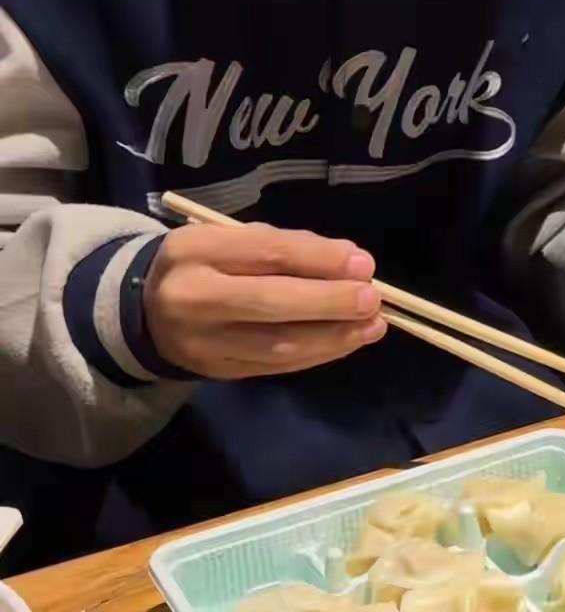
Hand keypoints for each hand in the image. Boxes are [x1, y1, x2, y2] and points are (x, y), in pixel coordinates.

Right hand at [144, 223, 385, 378]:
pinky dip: (316, 355)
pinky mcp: (216, 372)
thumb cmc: (204, 263)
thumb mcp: (229, 239)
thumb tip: (348, 262)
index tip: (362, 263)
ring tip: (372, 326)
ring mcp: (201, 343)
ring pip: (276, 345)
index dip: (319, 258)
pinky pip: (274, 367)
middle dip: (329, 302)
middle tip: (372, 299)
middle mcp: (192, 298)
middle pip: (270, 303)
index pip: (265, 252)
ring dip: (332, 336)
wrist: (144, 311)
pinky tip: (345, 341)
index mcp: (194, 251)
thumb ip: (284, 246)